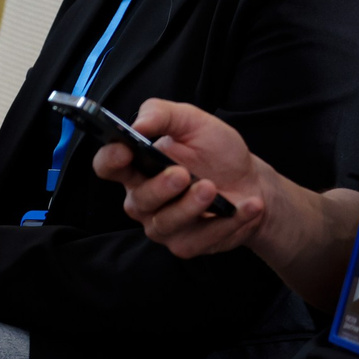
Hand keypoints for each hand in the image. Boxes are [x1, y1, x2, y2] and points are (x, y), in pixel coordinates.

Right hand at [92, 99, 263, 258]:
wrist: (251, 182)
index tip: (125, 149)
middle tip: (182, 173)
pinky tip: (247, 206)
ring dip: (191, 207)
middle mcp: (144, 199)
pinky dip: (226, 223)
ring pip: (165, 224)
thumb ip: (161, 114)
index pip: (108, 166)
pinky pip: (199, 240)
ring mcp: (163, 225)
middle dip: (160, 188)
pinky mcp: (187, 244)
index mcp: (137, 167)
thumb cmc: (216, 152)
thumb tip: (138, 123)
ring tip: (213, 189)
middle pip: (138, 201)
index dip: (110, 159)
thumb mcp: (193, 121)